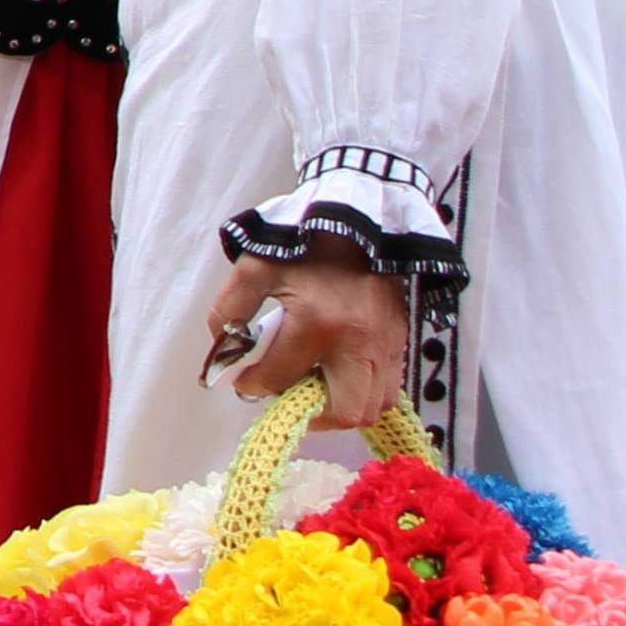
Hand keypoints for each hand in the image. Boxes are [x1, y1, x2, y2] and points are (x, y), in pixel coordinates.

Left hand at [206, 250, 411, 428]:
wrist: (356, 211)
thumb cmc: (303, 239)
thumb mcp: (254, 265)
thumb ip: (230, 309)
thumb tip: (224, 348)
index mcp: (317, 322)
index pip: (280, 379)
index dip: (254, 387)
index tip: (246, 381)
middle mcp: (358, 340)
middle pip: (347, 411)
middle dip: (313, 414)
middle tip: (291, 396)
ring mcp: (386, 341)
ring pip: (375, 404)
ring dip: (343, 405)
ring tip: (315, 384)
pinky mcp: (401, 337)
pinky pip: (390, 384)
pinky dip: (365, 390)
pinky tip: (339, 371)